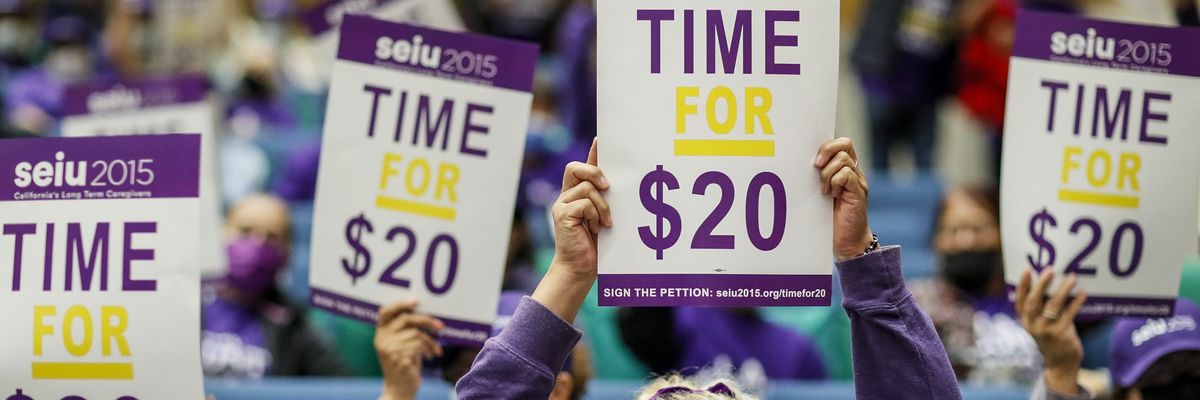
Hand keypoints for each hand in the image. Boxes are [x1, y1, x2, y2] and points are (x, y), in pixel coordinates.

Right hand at [375, 300, 443, 399]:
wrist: (399, 390)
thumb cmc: (404, 364)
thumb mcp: (400, 345)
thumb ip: (405, 330)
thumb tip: (425, 313)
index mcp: (380, 334)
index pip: (385, 312)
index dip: (400, 304)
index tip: (416, 302)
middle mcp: (382, 340)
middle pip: (406, 318)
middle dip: (427, 320)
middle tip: (441, 326)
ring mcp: (389, 349)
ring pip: (417, 333)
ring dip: (430, 341)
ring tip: (434, 349)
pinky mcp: (400, 359)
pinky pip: (420, 345)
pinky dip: (430, 349)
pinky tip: (431, 356)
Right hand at [550, 138, 610, 277]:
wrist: (580, 269)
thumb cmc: (596, 247)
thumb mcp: (606, 219)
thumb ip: (608, 202)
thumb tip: (619, 185)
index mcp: (577, 195)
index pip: (582, 167)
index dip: (592, 153)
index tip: (601, 139)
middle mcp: (567, 196)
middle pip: (575, 168)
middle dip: (594, 172)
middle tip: (608, 186)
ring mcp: (562, 204)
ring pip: (586, 188)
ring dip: (602, 205)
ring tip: (605, 223)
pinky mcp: (562, 214)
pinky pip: (584, 203)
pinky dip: (595, 214)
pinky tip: (598, 228)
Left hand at [813, 138, 872, 260]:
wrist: (847, 241)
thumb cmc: (830, 218)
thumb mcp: (820, 193)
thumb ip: (817, 177)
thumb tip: (797, 163)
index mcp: (845, 168)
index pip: (841, 143)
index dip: (827, 146)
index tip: (814, 161)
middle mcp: (854, 171)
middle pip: (845, 144)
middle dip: (827, 152)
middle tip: (817, 167)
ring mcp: (858, 181)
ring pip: (843, 160)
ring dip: (828, 174)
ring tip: (824, 191)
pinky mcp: (859, 192)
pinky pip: (847, 175)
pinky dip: (835, 183)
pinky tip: (833, 196)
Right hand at [1015, 268, 1087, 394]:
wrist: (1060, 363)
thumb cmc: (1053, 337)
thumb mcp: (1043, 323)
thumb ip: (1044, 308)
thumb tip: (1054, 283)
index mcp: (1025, 320)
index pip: (1020, 300)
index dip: (1022, 284)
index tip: (1027, 269)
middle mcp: (1032, 325)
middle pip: (1034, 301)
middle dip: (1041, 284)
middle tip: (1050, 270)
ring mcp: (1045, 330)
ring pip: (1052, 306)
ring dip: (1063, 289)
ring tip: (1072, 277)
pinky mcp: (1060, 335)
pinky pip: (1069, 314)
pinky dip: (1076, 302)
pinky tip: (1083, 293)